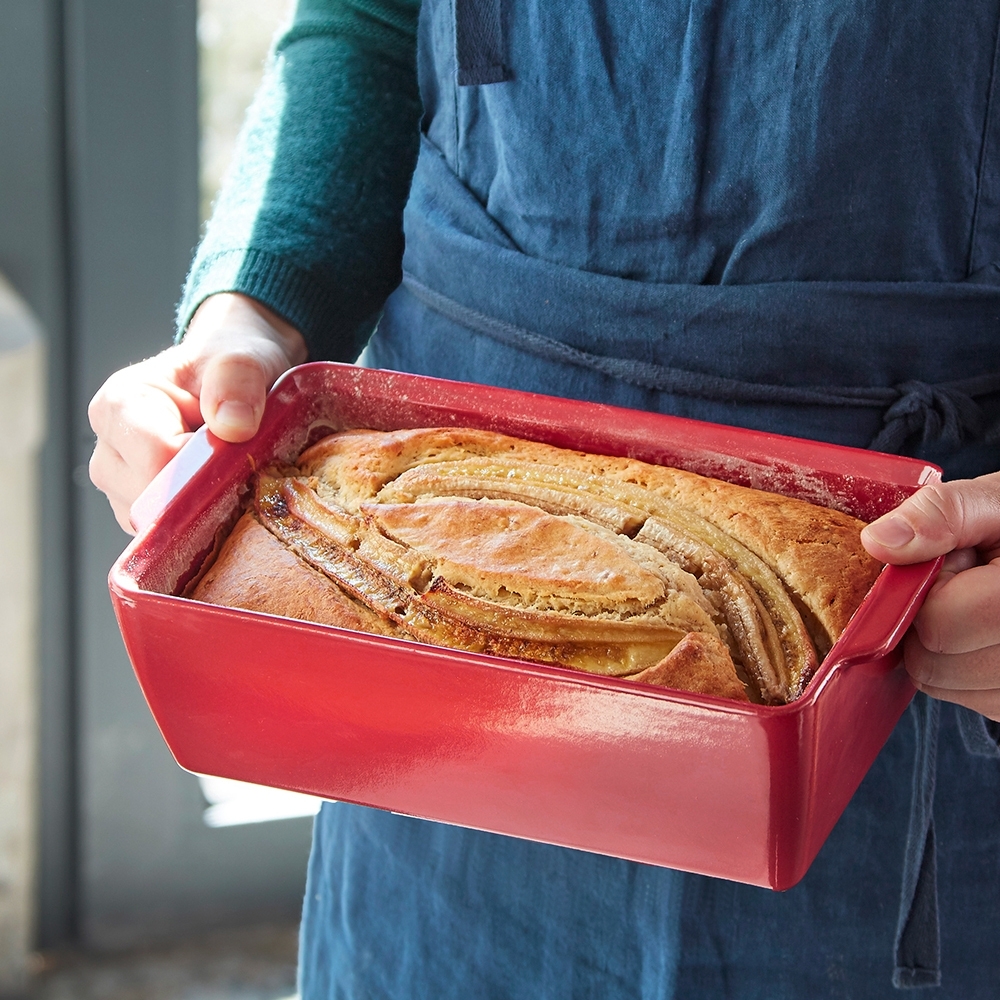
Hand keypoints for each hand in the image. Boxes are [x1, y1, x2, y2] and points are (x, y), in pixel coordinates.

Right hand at [88, 293, 306, 532]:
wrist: (234, 379)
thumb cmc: (231, 365)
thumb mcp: (243, 357)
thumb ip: (238, 379)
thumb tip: (233, 425)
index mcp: (120, 405)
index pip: (157, 459)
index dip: (205, 464)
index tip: (239, 449)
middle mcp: (109, 450)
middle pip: (154, 500)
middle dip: (206, 489)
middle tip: (242, 460)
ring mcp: (122, 488)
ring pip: (163, 524)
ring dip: (206, 507)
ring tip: (230, 469)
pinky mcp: (145, 513)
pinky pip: (172, 535)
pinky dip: (203, 520)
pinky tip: (222, 490)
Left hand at [861, 472, 999, 720]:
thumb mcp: (993, 503)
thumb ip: (940, 515)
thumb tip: (879, 542)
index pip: (938, 624)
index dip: (923, 591)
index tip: (947, 564)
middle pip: (933, 664)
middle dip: (929, 620)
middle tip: (964, 583)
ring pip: (942, 685)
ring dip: (943, 646)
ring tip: (981, 604)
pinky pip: (965, 697)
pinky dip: (962, 667)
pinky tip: (988, 630)